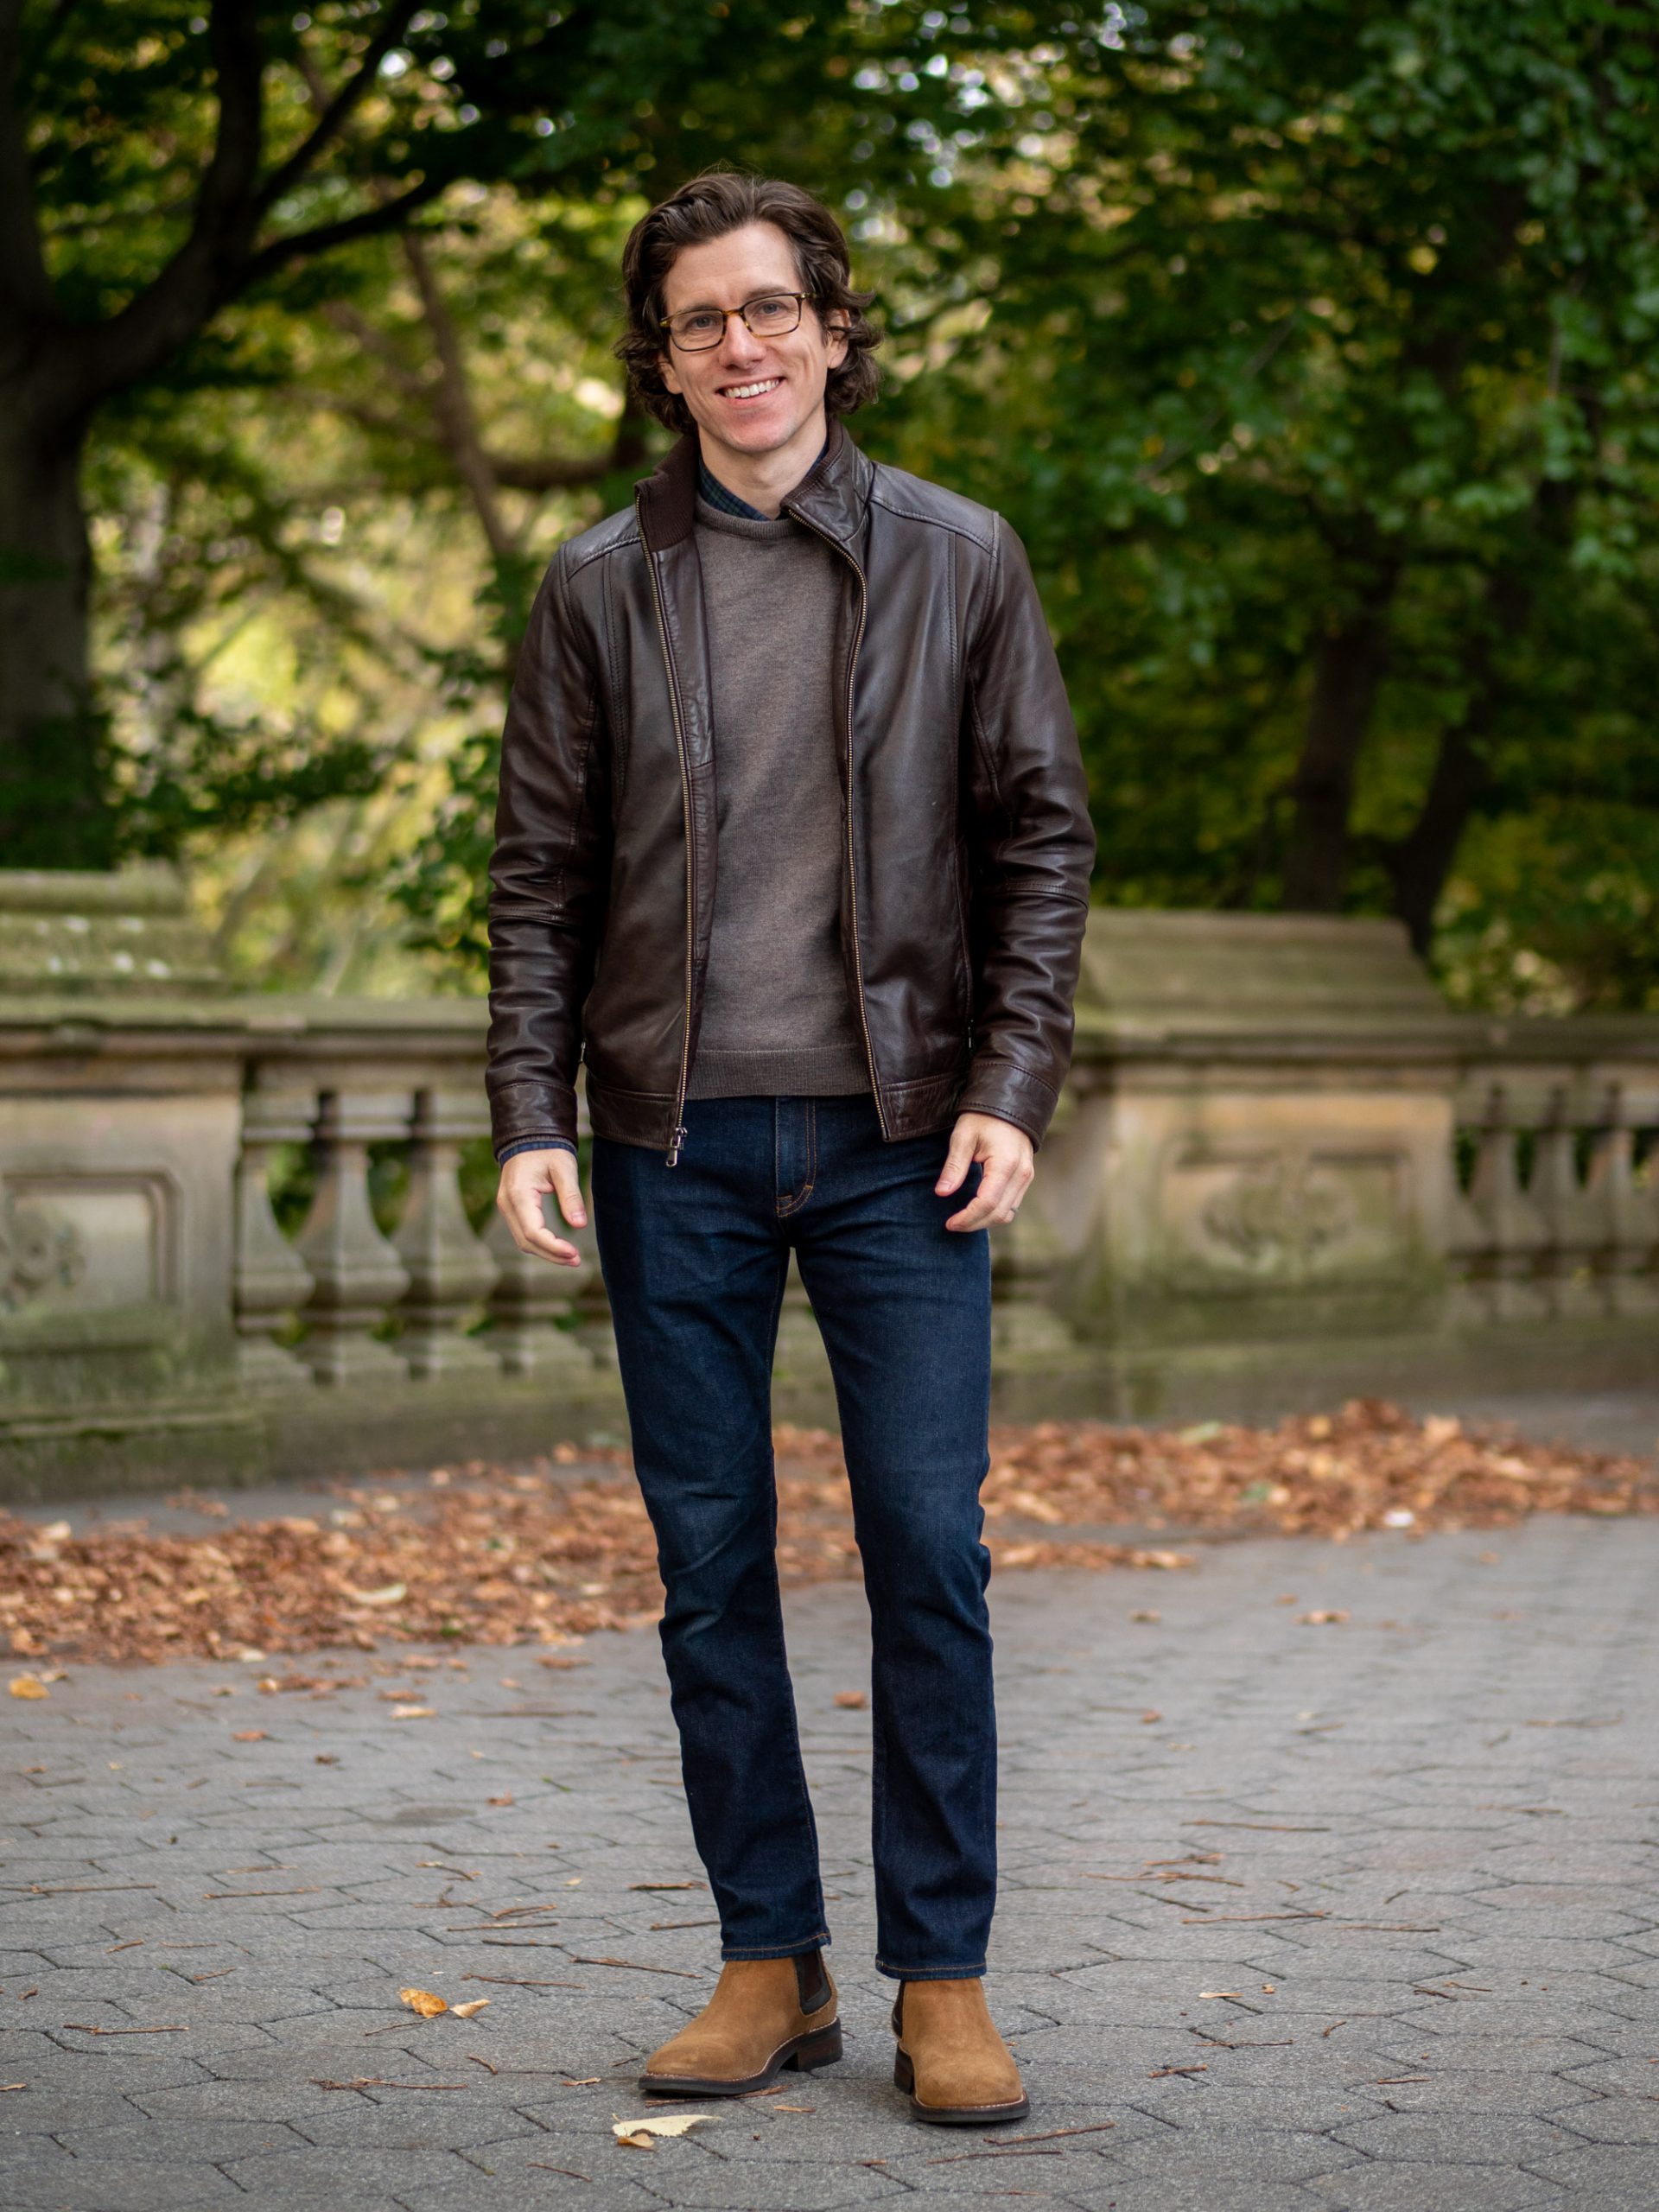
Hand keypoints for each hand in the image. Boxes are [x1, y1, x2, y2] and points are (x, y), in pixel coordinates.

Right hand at [496, 1148, 587, 1266]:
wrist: (529, 1137)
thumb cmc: (548, 1150)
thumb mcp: (564, 1168)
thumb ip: (571, 1196)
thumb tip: (579, 1225)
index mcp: (518, 1194)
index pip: (533, 1231)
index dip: (553, 1247)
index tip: (574, 1253)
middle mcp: (507, 1204)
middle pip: (526, 1242)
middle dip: (551, 1255)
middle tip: (576, 1261)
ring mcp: (506, 1208)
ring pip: (523, 1241)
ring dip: (546, 1252)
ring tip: (571, 1258)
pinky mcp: (511, 1209)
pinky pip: (523, 1233)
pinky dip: (540, 1244)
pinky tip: (558, 1248)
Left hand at [936, 1112, 1033, 1231]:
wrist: (1009, 1104)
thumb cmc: (983, 1117)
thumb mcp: (963, 1137)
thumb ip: (954, 1167)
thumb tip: (942, 1193)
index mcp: (1005, 1164)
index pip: (987, 1203)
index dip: (967, 1218)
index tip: (949, 1223)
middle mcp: (1021, 1174)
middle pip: (998, 1214)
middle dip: (974, 1224)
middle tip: (952, 1225)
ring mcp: (1027, 1177)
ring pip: (1007, 1214)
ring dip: (984, 1221)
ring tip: (963, 1220)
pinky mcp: (1026, 1178)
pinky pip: (1012, 1205)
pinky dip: (994, 1212)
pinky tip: (977, 1210)